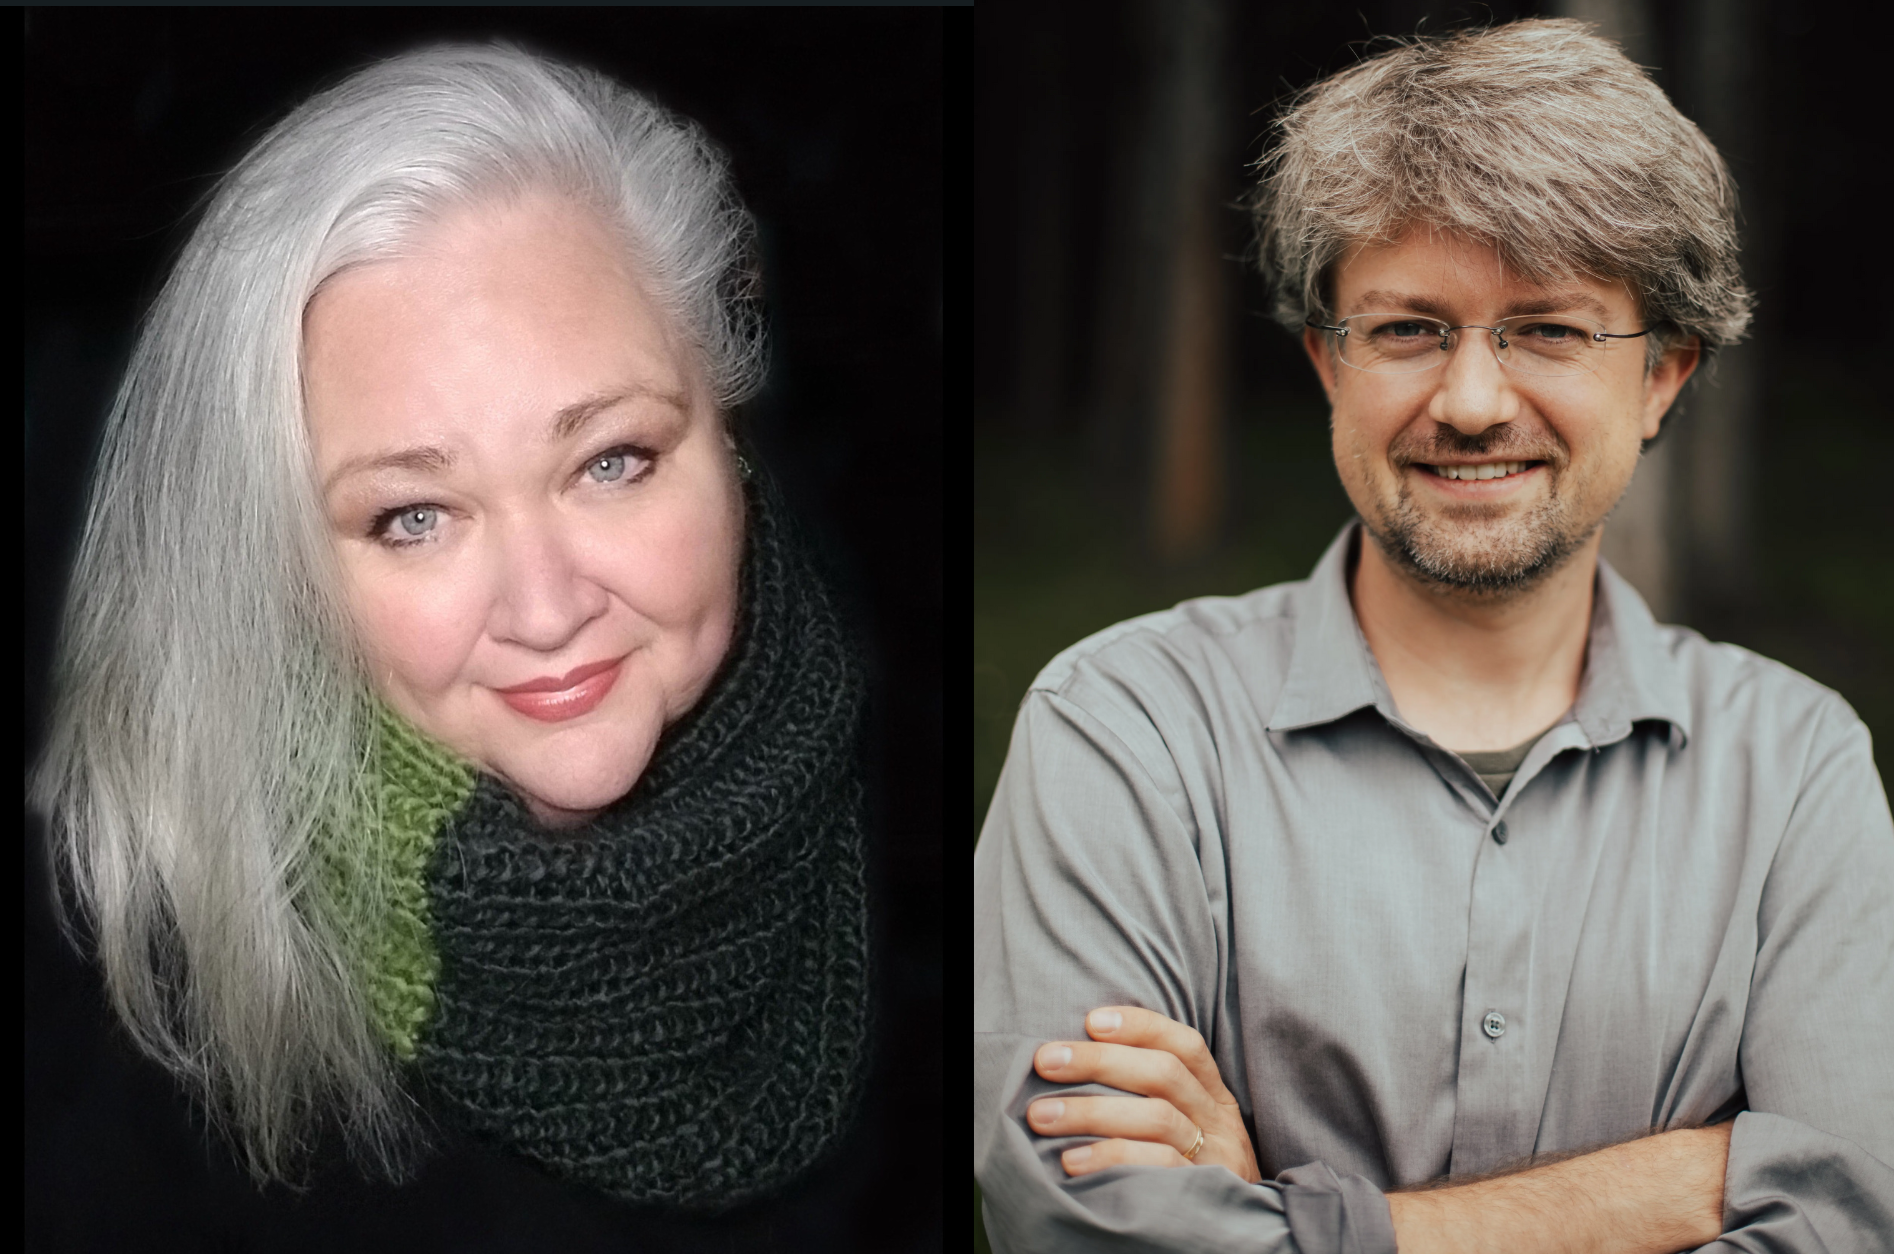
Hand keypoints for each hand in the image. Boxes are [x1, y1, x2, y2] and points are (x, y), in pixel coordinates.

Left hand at [1028, 1005, 1260, 1183]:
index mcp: (1214, 1096)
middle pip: (1164, 1074)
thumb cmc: (1189, 1173)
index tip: (1092, 1020)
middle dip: (1100, 1061)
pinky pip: (1157, 1167)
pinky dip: (1111, 1157)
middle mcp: (1220, 1122)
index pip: (1185, 1046)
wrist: (1231, 1238)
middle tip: (1046, 1060)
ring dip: (1091, 1111)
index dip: (1141, 1026)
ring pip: (1157, 1118)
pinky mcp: (1201, 1195)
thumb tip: (1076, 1061)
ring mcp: (1215, 1158)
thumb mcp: (1185, 1128)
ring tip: (1041, 1115)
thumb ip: (1149, 1097)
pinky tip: (1072, 1161)